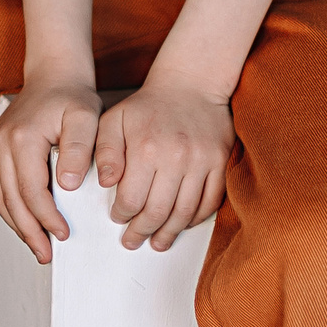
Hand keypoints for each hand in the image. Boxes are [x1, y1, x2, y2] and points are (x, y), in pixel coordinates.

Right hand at [0, 77, 101, 263]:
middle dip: (29, 231)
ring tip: (37, 247)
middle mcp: (0, 144)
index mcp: (21, 138)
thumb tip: (68, 185)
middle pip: (11, 200)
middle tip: (47, 255)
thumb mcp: (86, 116)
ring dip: (17, 226)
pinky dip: (12, 210)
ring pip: (0, 198)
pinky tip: (27, 224)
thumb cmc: (72, 96)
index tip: (64, 234)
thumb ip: (80, 149)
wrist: (53, 75)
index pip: (31, 190)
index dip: (47, 217)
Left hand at [93, 82, 234, 252]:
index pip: (131, 199)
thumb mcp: (114, 120)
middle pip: (158, 211)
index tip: (118, 218)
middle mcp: (176, 157)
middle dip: (142, 231)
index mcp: (146, 148)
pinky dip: (196, 219)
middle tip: (133, 240)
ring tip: (157, 242)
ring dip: (169, 233)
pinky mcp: (222, 162)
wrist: (191, 84)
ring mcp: (203, 161)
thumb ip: (105, 152)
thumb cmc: (149, 106)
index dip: (122, 215)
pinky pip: (210, 201)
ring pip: (185, 212)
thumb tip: (106, 184)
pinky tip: (182, 225)